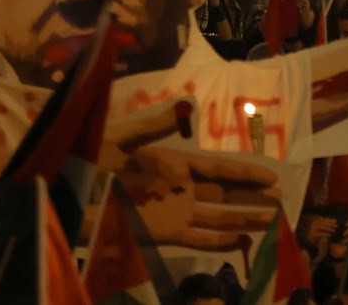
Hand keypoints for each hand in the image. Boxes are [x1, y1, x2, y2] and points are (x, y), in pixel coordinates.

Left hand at [102, 101, 281, 251]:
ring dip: (245, 219)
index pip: (219, 169)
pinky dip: (219, 242)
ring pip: (217, 218)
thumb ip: (156, 125)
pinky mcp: (162, 234)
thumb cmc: (91, 158)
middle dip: (253, 197)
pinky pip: (197, 240)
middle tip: (282, 200)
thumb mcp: (123, 136)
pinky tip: (241, 242)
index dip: (245, 173)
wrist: (65, 189)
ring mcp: (173, 212)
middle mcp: (180, 189)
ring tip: (273, 222)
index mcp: (174, 163)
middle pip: (225, 194)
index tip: (271, 176)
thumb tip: (186, 105)